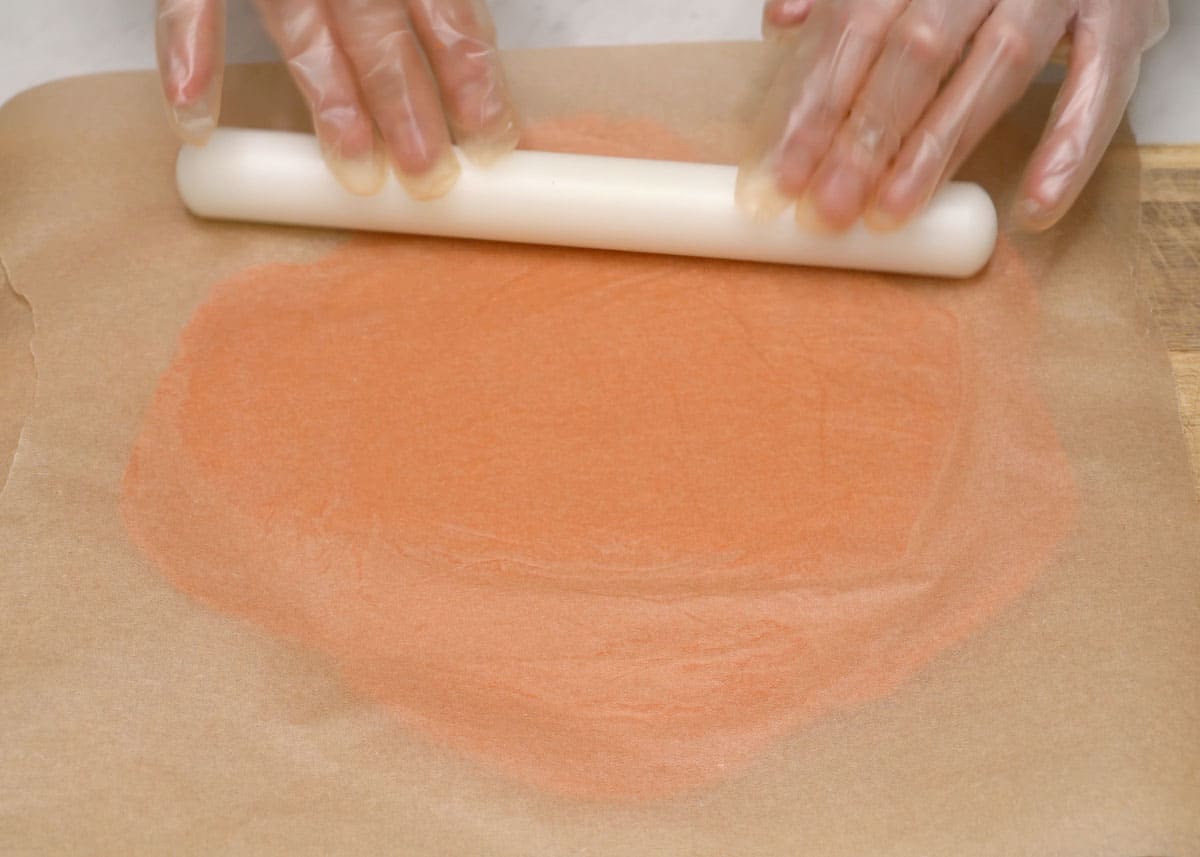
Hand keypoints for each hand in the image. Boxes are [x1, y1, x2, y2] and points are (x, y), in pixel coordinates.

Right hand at [156, 0, 519, 198]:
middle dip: (406, 104)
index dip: (472, 77)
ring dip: (329, 98)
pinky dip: (188, 53)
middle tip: (427, 174)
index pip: (449, 11)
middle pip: (379, 28)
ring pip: (299, 25)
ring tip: (355, 167)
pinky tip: (194, 120)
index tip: (492, 141)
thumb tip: (466, 56)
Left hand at [739, 0, 1168, 231]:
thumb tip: (781, 21)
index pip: (859, 28)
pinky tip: (1036, 206)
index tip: (785, 174)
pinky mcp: (1122, 17)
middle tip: (829, 208)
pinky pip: (1101, 83)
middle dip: (867, 136)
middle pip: (918, 51)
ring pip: (999, 68)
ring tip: (894, 211)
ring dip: (941, 147)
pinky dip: (1071, 145)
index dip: (819, 103)